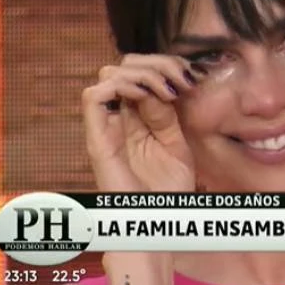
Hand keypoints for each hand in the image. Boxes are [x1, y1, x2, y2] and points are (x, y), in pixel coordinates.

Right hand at [82, 54, 206, 191]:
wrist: (157, 221)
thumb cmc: (167, 189)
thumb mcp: (176, 143)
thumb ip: (166, 115)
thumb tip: (164, 86)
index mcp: (140, 115)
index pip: (142, 71)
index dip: (166, 65)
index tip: (190, 78)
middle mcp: (121, 116)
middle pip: (125, 66)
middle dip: (156, 64)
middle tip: (180, 81)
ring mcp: (107, 126)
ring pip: (110, 74)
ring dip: (141, 73)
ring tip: (166, 90)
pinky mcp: (97, 138)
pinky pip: (93, 97)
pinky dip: (119, 86)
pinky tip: (144, 95)